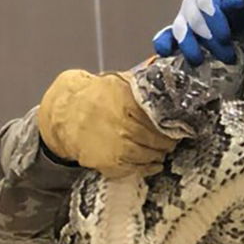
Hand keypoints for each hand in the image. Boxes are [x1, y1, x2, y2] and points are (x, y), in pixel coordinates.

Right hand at [36, 69, 178, 176]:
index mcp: (127, 105)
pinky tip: (153, 163)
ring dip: (159, 154)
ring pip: (150, 155)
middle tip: (171, 141)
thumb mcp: (117, 84)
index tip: (178, 127)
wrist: (65, 115)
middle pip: (158, 140)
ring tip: (161, 150)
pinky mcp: (111, 163)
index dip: (171, 126)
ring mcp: (118, 147)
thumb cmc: (95, 98)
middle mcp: (124, 127)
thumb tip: (165, 74)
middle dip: (168, 142)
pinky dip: (148, 167)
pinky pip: (137, 169)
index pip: (160, 121)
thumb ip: (140, 84)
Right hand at [152, 0, 243, 65]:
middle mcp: (191, 3)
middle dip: (210, 39)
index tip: (225, 37)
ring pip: (179, 30)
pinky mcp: (176, 36)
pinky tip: (163, 53)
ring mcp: (182, 20)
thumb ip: (243, 2)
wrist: (240, 25)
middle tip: (228, 56)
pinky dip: (163, 44)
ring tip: (198, 61)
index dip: (214, 18)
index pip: (206, 1)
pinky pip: (165, 38)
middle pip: (194, 19)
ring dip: (189, 46)